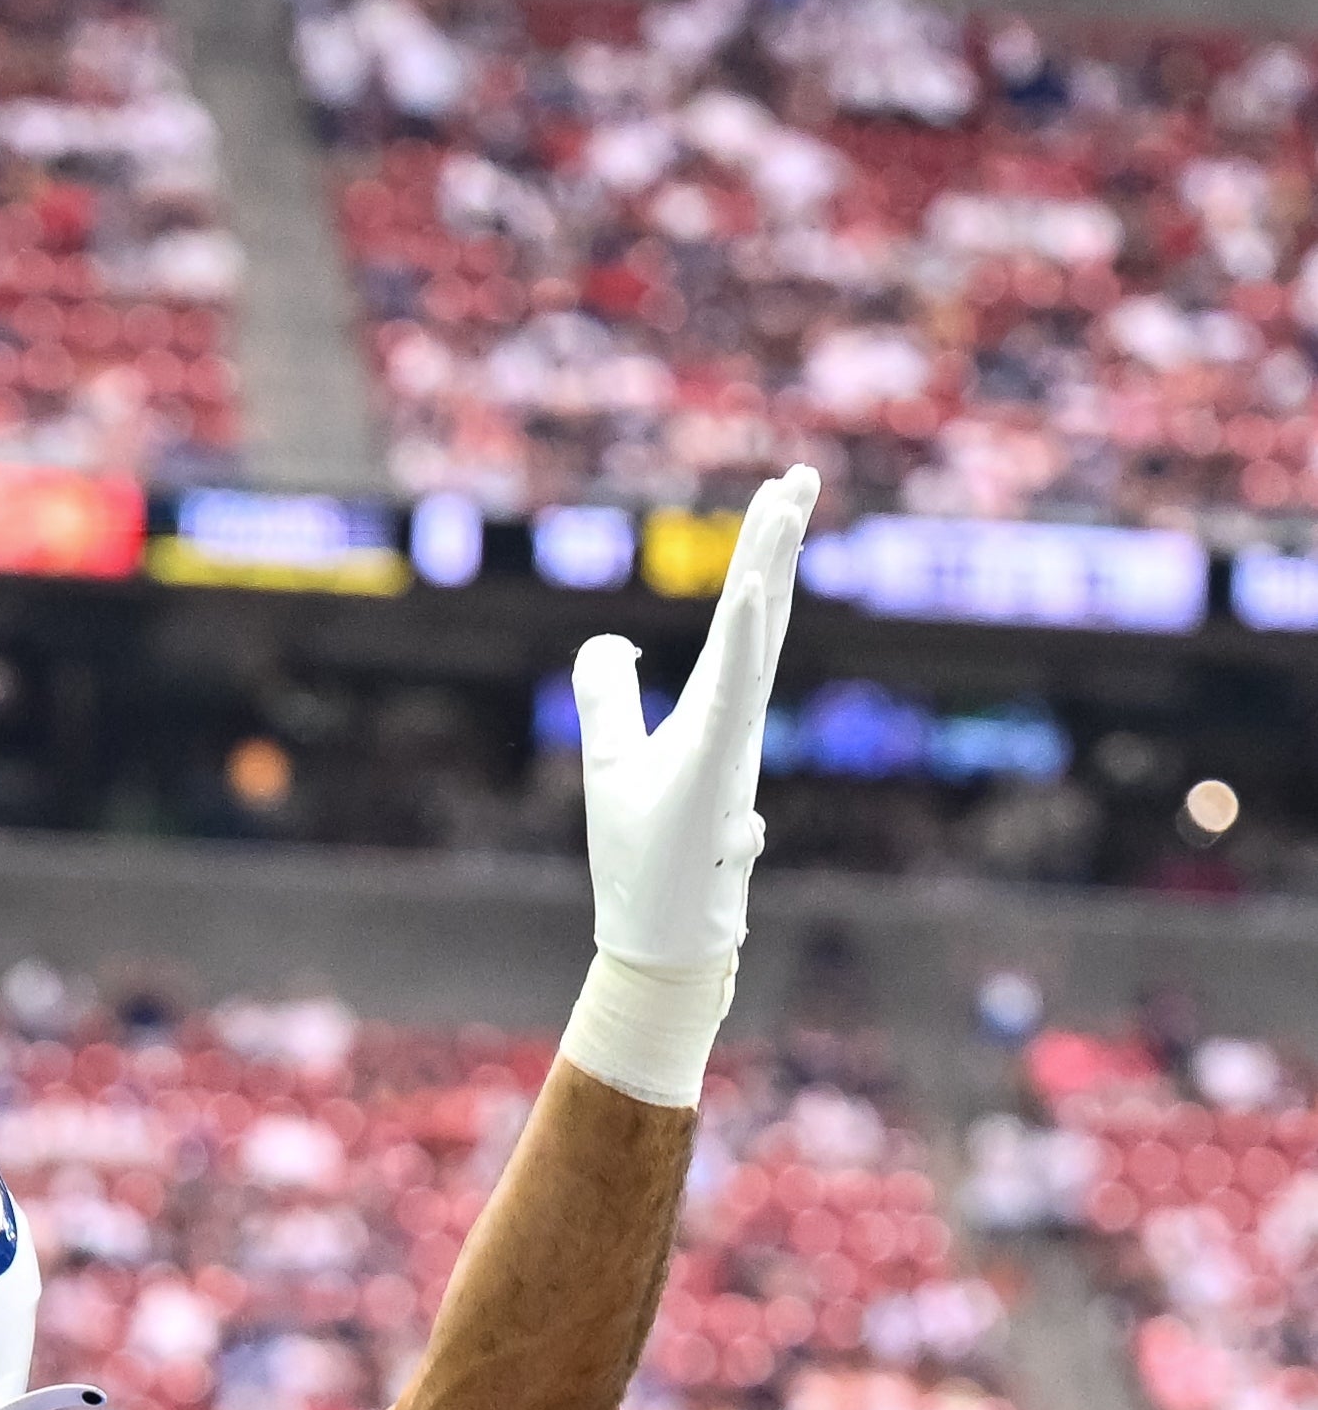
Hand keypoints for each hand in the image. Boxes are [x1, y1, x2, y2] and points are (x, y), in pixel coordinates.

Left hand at [568, 465, 815, 973]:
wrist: (665, 937)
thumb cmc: (648, 859)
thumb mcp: (611, 758)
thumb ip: (607, 695)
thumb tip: (611, 640)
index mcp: (717, 710)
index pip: (743, 618)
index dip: (761, 555)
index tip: (783, 491)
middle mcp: (733, 719)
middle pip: (759, 615)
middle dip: (777, 542)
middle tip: (801, 472)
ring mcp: (729, 742)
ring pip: (755, 644)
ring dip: (767, 570)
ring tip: (784, 504)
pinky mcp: (714, 769)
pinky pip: (732, 695)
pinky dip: (740, 643)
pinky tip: (752, 591)